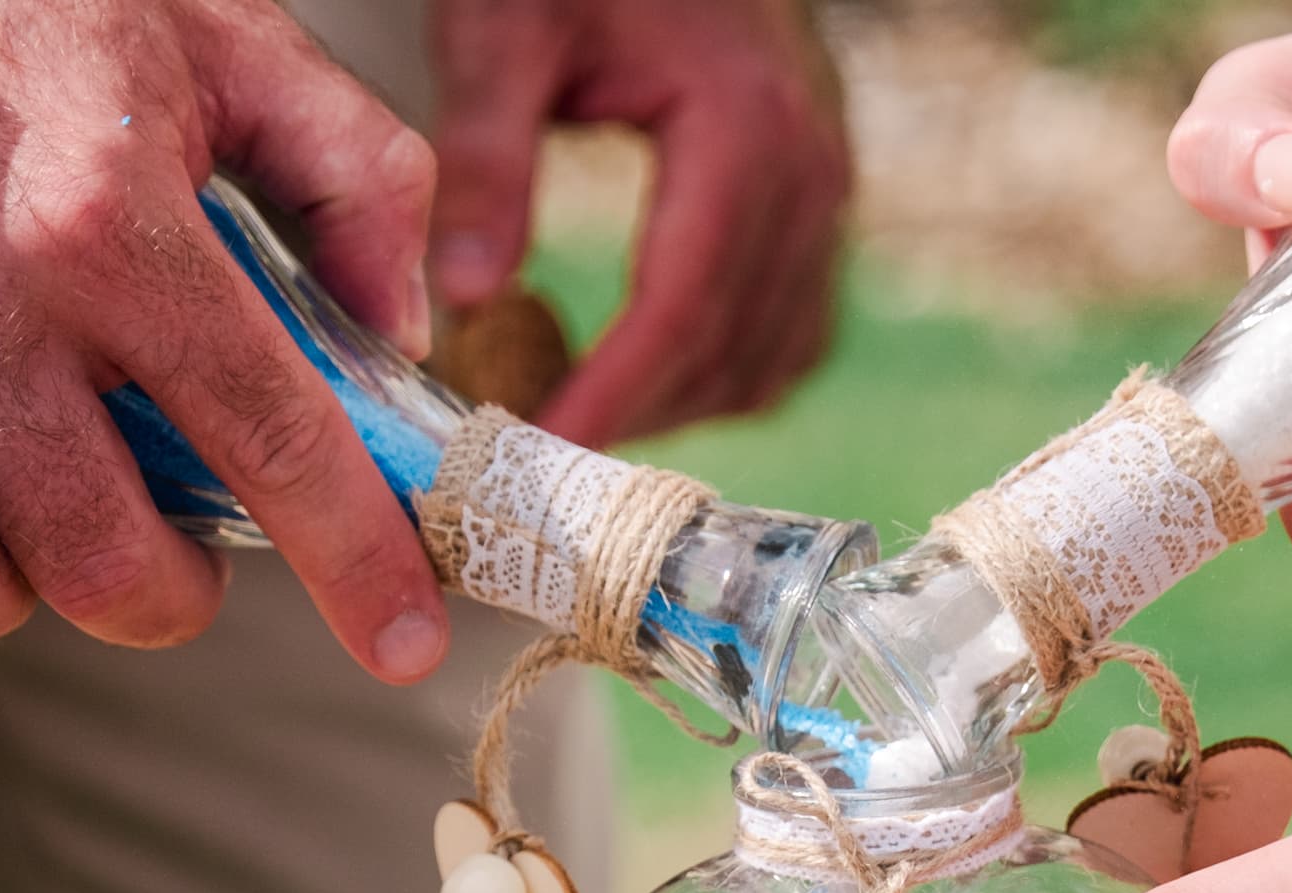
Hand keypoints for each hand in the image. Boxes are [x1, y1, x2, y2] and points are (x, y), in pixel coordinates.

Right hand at [0, 0, 449, 677]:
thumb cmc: (26, 4)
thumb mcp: (225, 42)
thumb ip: (354, 176)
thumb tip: (400, 336)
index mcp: (104, 217)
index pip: (268, 437)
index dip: (352, 560)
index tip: (401, 639)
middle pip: (100, 564)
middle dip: (167, 591)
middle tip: (179, 542)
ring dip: (26, 582)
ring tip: (54, 508)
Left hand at [427, 0, 850, 445]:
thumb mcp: (507, 27)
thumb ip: (485, 155)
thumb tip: (465, 298)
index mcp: (742, 127)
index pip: (680, 306)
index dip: (614, 395)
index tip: (548, 451)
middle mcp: (807, 167)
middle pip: (732, 347)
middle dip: (638, 413)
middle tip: (541, 449)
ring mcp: (827, 186)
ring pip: (775, 354)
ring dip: (684, 401)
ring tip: (586, 409)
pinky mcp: (820, 196)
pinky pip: (796, 326)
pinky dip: (729, 367)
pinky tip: (651, 368)